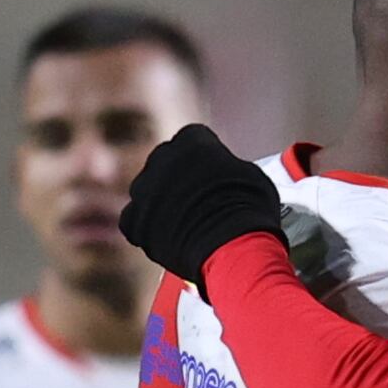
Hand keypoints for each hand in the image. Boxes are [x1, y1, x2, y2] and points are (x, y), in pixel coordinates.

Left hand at [118, 124, 281, 291]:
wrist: (232, 247)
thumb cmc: (249, 211)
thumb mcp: (253, 176)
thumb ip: (231, 168)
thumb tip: (229, 177)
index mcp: (191, 140)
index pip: (193, 142)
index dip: (205, 161)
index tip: (213, 175)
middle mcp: (161, 158)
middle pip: (166, 164)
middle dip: (179, 180)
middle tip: (199, 202)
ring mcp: (143, 190)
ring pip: (148, 193)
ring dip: (162, 204)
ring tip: (185, 224)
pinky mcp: (134, 221)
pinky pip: (135, 222)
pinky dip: (148, 229)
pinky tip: (168, 237)